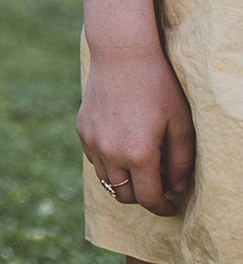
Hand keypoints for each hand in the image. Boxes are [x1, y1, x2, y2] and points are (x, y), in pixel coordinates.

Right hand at [81, 42, 194, 215]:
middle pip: (124, 195)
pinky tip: (124, 150)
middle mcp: (111, 153)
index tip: (172, 207)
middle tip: (158, 187)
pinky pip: (95, 160)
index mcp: (139, 154)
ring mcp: (93, 143)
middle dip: (142, 198)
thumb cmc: (158, 86)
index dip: (163, 207)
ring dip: (124, 183)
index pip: (149, 197)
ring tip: (141, 170)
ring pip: (107, 181)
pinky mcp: (83, 131)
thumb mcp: (181, 123)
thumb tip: (177, 187)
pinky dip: (110, 165)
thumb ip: (181, 160)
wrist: (122, 56)